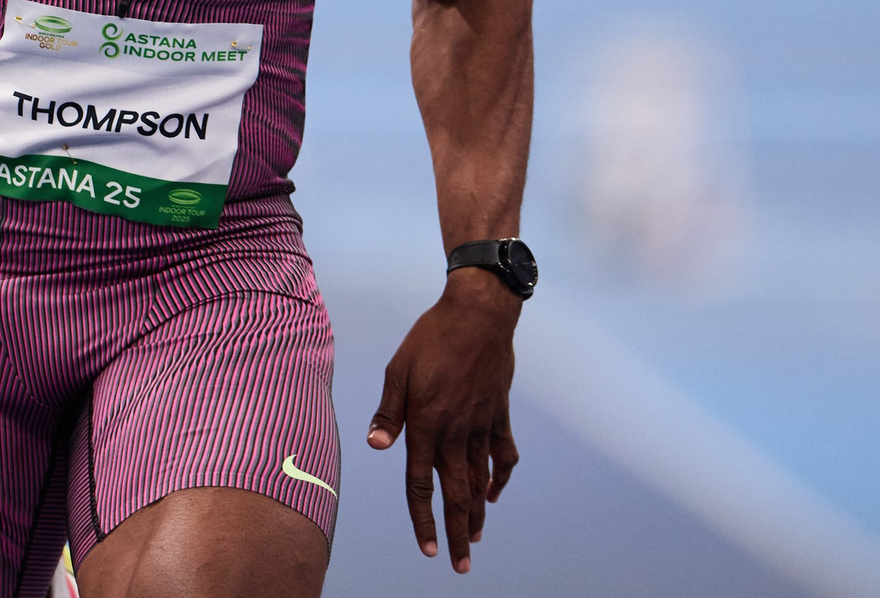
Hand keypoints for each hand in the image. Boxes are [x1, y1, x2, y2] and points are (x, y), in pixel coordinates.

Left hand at [367, 272, 521, 572]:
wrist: (478, 314)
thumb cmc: (431, 338)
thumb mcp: (398, 369)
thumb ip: (388, 412)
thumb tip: (375, 447)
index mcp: (426, 424)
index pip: (421, 485)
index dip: (422, 520)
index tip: (427, 550)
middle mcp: (455, 432)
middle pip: (456, 495)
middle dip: (457, 534)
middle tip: (461, 566)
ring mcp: (480, 426)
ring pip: (480, 481)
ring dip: (477, 513)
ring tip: (475, 539)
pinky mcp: (498, 414)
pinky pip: (503, 455)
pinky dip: (500, 477)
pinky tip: (495, 493)